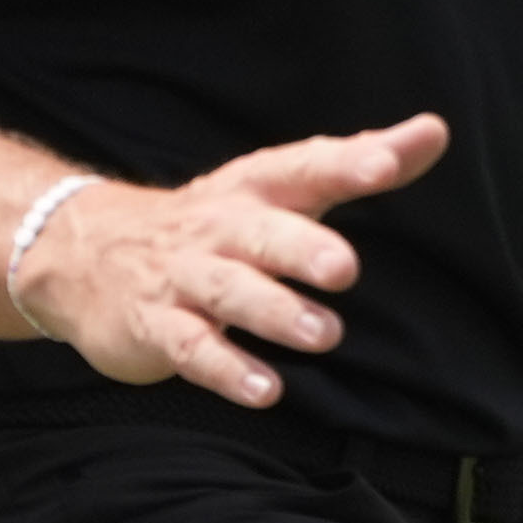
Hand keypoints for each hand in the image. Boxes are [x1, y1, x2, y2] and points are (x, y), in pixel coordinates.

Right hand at [7, 116, 449, 407]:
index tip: (386, 163)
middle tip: (346, 268)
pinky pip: (192, 349)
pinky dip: (226, 370)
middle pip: (262, 233)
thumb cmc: (216, 222)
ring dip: (275, 313)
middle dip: (302, 249)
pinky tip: (265, 391)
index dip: (345, 164)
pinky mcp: (156, 327)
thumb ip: (359, 163)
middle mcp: (221, 228)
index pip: (304, 167)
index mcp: (255, 188)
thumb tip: (435, 131)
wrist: (87, 254)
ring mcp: (185, 278)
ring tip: (324, 335)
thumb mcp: (282, 187)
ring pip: (230, 293)